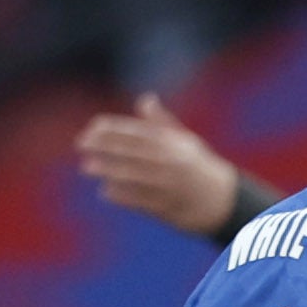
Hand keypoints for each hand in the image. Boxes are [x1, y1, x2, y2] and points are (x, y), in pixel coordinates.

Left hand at [76, 93, 244, 238]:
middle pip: (134, 151)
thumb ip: (162, 123)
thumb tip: (145, 100)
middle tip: (81, 144)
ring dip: (109, 170)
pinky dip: (123, 195)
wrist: (225, 201)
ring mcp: (172, 185)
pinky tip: (106, 191)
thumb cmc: (200, 168)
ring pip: (135, 175)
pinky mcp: (171, 207)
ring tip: (87, 167)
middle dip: (106, 147)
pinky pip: (142, 200)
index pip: (139, 132)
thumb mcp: (186, 141)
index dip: (113, 129)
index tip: (92, 128)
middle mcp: (173, 162)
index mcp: (175, 144)